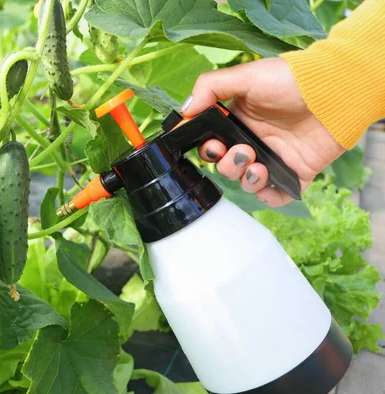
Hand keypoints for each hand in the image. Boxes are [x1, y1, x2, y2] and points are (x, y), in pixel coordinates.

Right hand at [182, 57, 344, 206]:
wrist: (333, 92)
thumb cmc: (290, 80)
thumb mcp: (245, 76)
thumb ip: (209, 87)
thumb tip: (184, 111)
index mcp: (238, 120)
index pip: (211, 142)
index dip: (207, 148)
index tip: (211, 145)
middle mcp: (253, 140)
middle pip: (225, 165)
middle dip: (227, 164)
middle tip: (241, 151)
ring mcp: (273, 158)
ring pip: (245, 182)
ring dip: (245, 178)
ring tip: (258, 164)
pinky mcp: (294, 172)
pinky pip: (274, 195)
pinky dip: (267, 195)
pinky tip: (268, 180)